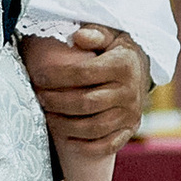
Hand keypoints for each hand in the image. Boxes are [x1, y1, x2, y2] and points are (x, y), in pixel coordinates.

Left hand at [27, 24, 147, 148]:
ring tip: (48, 117)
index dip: (57, 77)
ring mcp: (131, 114)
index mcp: (122, 65)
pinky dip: (87, 147)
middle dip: (57, 103)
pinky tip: (68, 140)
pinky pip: (108, 145)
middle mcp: (129, 92)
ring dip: (66, 125)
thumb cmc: (117, 51)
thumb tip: (78, 36)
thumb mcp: (110, 36)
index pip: (83, 73)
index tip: (37, 77)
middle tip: (39, 98)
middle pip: (86, 103)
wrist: (143, 69)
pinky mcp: (130, 129)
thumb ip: (95, 33)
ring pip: (94, 127)